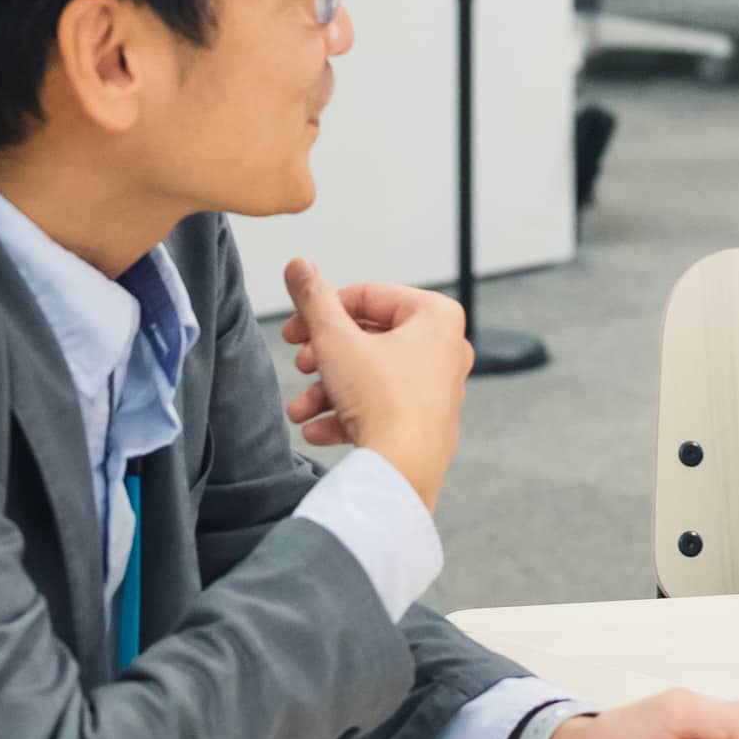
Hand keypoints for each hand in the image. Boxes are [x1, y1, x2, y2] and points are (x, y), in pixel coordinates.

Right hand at [280, 260, 468, 507]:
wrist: (402, 473)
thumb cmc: (384, 403)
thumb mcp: (335, 340)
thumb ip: (313, 299)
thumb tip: (299, 266)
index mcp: (435, 317)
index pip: (367, 296)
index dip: (322, 310)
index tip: (294, 328)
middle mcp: (445, 349)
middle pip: (368, 338)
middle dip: (323, 356)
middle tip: (300, 363)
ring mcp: (438, 390)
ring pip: (369, 377)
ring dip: (327, 390)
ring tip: (300, 409)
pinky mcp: (426, 424)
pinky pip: (381, 409)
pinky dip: (346, 415)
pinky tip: (317, 430)